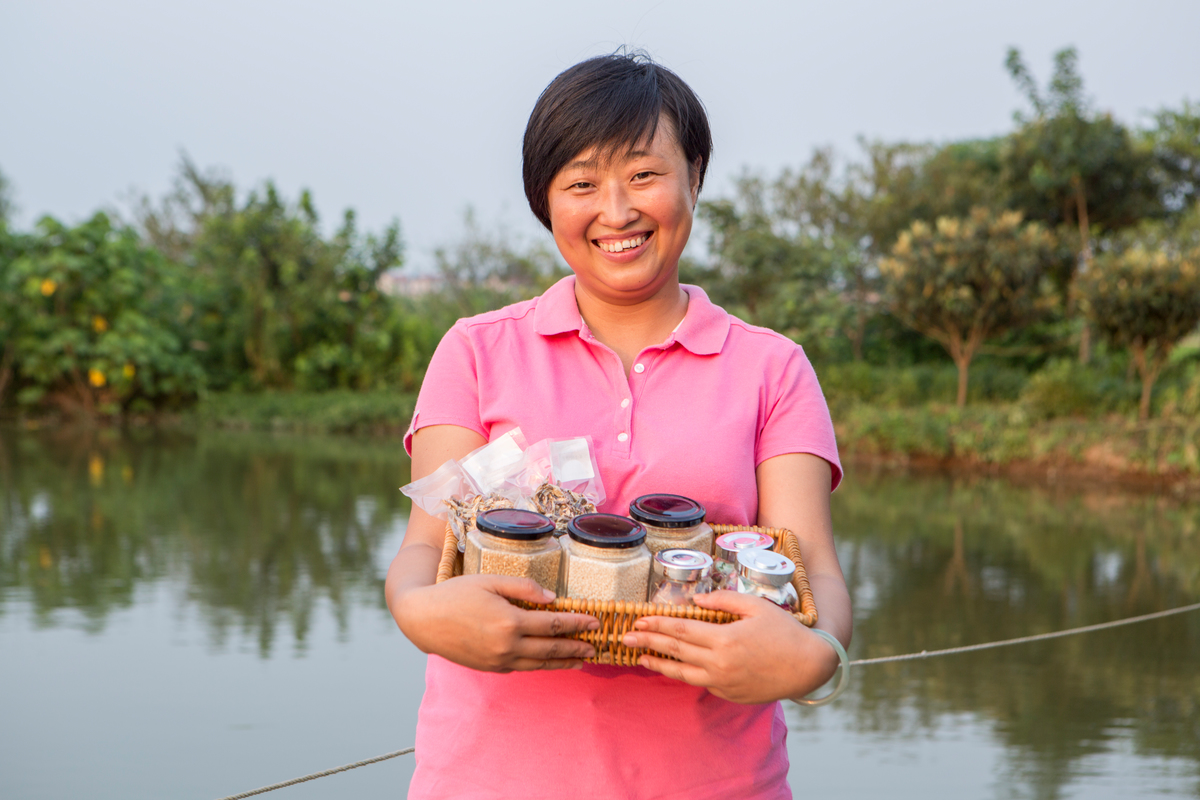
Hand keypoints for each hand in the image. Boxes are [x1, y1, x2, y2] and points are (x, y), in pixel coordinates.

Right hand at [395, 574, 598, 672]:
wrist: (423, 619)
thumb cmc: (455, 594)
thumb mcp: (490, 580)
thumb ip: (524, 588)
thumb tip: (552, 599)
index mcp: (509, 621)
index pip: (553, 624)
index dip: (577, 623)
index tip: (595, 622)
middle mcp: (506, 645)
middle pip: (551, 648)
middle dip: (576, 646)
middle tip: (596, 645)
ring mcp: (498, 660)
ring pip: (539, 664)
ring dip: (563, 662)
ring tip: (582, 659)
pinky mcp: (491, 668)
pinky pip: (523, 667)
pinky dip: (541, 666)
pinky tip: (551, 662)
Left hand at [621, 590, 840, 703]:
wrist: (809, 666)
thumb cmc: (785, 632)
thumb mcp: (755, 606)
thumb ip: (723, 601)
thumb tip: (696, 601)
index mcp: (724, 640)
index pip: (680, 631)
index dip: (657, 625)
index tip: (638, 621)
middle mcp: (720, 664)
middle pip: (675, 652)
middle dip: (648, 643)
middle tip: (625, 638)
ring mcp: (724, 683)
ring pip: (683, 674)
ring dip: (659, 664)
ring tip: (640, 657)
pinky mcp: (730, 694)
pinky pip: (702, 682)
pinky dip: (686, 673)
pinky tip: (676, 666)